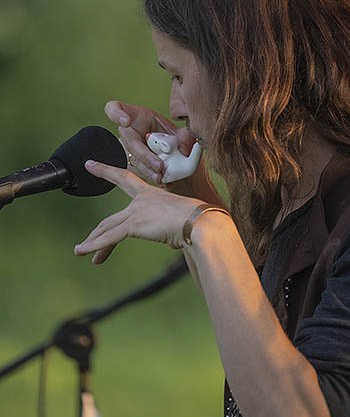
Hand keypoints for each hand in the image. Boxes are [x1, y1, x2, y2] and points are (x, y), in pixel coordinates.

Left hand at [74, 159, 205, 262]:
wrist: (202, 222)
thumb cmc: (201, 222)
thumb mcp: (183, 221)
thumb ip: (174, 228)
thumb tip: (176, 240)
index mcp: (152, 194)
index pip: (125, 179)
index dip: (106, 171)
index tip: (90, 164)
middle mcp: (141, 200)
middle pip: (112, 218)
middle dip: (96, 232)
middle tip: (84, 239)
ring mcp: (137, 211)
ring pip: (107, 228)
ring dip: (93, 243)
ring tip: (80, 252)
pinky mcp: (135, 224)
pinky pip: (110, 237)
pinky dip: (95, 246)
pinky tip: (83, 252)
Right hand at [104, 101, 194, 184]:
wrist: (174, 154)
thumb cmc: (169, 136)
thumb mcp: (177, 132)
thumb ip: (184, 135)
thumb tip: (186, 144)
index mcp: (136, 116)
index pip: (115, 108)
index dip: (116, 114)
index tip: (126, 121)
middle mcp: (130, 132)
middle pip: (128, 141)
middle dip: (144, 154)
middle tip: (158, 164)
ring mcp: (129, 150)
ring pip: (133, 159)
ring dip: (147, 169)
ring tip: (161, 175)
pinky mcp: (134, 164)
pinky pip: (139, 171)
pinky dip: (150, 175)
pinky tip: (160, 178)